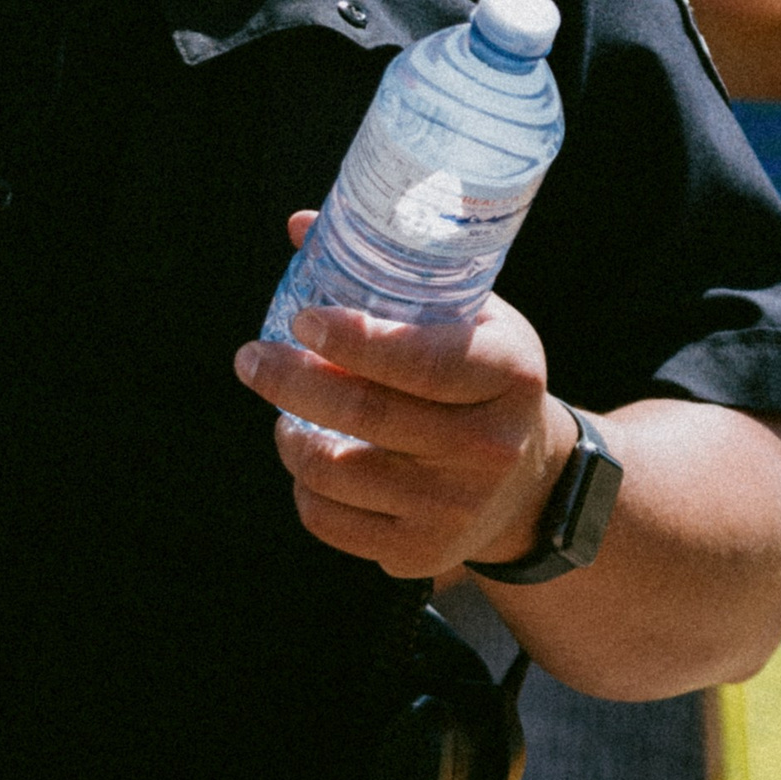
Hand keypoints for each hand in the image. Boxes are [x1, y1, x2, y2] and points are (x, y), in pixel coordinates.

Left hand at [234, 210, 571, 580]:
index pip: (424, 360)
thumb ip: (392, 272)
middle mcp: (490, 446)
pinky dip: (304, 486)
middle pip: (367, 414)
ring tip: (282, 409)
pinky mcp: (421, 552)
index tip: (303, 320)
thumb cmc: (481, 378)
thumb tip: (299, 226)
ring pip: (336, 471)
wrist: (530, 483)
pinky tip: (310, 456)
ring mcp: (456, 507)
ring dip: (289, 435)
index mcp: (509, 375)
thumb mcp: (468, 316)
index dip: (355, 340)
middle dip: (291, 380)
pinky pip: (330, 520)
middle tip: (250, 357)